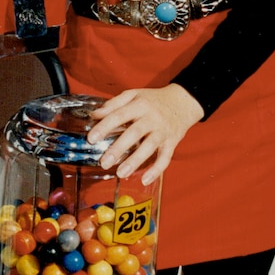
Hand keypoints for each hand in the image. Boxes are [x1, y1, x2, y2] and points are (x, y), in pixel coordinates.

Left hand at [86, 84, 203, 184]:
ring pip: (149, 147)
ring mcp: (162, 131)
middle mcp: (152, 118)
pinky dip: (156, 170)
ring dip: (134, 161)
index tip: (91, 138)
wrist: (183, 101)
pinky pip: (165, 158)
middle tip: (103, 162)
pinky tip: (145, 180)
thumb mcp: (134, 94)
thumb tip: (94, 115)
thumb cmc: (154, 100)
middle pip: (134, 133)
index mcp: (140, 105)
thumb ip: (113, 104)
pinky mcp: (172, 142)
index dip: (104, 127)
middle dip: (118, 149)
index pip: (119, 115)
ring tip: (120, 173)